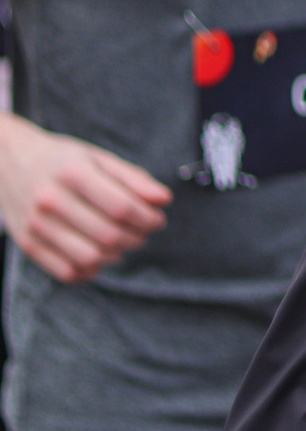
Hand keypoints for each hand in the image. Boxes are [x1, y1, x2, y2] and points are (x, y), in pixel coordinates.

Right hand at [0, 113, 170, 283]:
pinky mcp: (28, 245)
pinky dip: (91, 270)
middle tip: (144, 231)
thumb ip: (133, 179)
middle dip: (137, 237)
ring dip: (117, 255)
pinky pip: (66, 272)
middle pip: (108, 235)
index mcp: (73, 173)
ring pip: (90, 258)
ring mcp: (35, 226)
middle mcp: (51, 201)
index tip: (158, 218)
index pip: (122, 207)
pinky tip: (100, 255)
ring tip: (124, 242)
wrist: (8, 162)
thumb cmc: (62, 160)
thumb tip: (165, 200)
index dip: (148, 218)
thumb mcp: (98, 158)